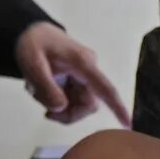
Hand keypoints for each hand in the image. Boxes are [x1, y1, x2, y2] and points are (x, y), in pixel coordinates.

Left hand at [14, 22, 128, 125]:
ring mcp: (84, 77)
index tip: (128, 124)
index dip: (117, 106)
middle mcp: (89, 71)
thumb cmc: (33, 44)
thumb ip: (45, 87)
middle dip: (67, 113)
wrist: (31, 33)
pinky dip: (56, 102)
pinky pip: (72, 102)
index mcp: (82, 63)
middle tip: (46, 112)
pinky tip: (43, 90)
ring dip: (58, 107)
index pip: (105, 87)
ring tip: (38, 91)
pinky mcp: (78, 82)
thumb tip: (61, 108)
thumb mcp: (32, 64)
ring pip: (79, 106)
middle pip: (88, 105)